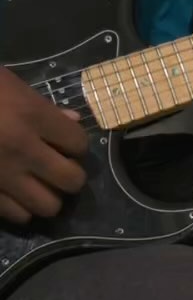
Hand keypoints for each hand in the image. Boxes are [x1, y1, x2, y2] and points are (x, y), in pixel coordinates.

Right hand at [0, 66, 88, 223]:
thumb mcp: (12, 84)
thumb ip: (44, 106)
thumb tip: (71, 121)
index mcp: (32, 116)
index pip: (78, 143)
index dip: (77, 144)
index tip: (68, 142)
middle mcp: (23, 149)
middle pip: (71, 180)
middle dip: (71, 175)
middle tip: (60, 167)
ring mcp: (3, 175)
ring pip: (48, 206)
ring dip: (50, 196)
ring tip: (41, 184)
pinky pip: (17, 215)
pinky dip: (22, 208)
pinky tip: (16, 193)